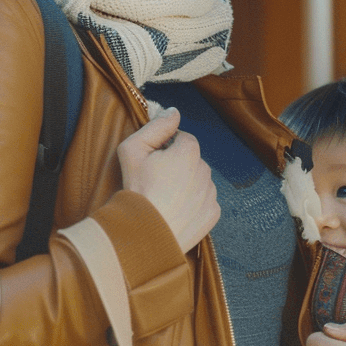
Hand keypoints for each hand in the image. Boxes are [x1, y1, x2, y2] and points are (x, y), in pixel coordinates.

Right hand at [117, 107, 218, 251]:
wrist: (144, 233)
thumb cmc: (137, 190)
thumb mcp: (132, 149)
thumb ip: (155, 126)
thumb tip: (173, 112)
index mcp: (189, 151)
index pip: (182, 138)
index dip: (166, 148)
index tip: (153, 162)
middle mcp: (206, 170)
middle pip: (192, 159)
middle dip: (178, 165)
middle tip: (156, 181)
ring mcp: (211, 194)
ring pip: (199, 180)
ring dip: (186, 184)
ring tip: (165, 198)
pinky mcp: (212, 214)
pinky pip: (204, 201)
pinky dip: (193, 204)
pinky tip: (175, 210)